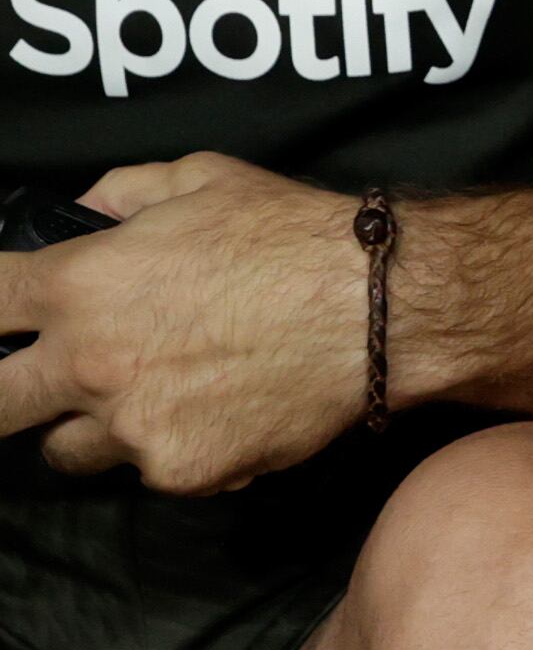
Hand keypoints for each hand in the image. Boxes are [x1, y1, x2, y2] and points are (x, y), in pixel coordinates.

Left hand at [0, 155, 367, 491]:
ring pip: (67, 449)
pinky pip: (154, 468)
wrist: (377, 308)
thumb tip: (81, 214)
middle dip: (1, 393)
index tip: (0, 315)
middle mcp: (89, 362)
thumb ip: (122, 192)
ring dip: (93, 425)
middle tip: (37, 384)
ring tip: (156, 394)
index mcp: (81, 283)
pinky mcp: (179, 472)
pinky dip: (178, 446)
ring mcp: (131, 426)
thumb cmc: (293, 234)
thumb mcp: (203, 178)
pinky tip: (224, 410)